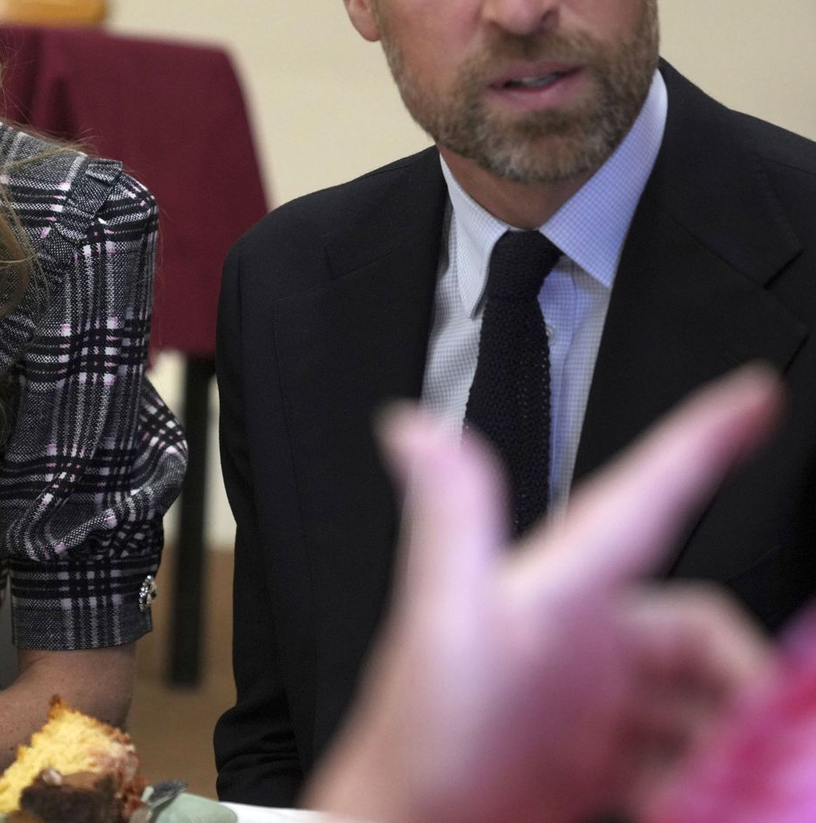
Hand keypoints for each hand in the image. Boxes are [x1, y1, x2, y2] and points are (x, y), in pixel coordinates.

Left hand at [304, 365, 779, 822]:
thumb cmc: (423, 733)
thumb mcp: (443, 617)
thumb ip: (448, 522)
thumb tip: (411, 423)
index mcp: (564, 587)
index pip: (646, 496)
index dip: (702, 439)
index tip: (755, 393)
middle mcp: (584, 638)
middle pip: (704, 636)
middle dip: (746, 685)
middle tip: (763, 745)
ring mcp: (591, 704)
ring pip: (702, 707)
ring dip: (727, 747)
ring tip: (726, 789)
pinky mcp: (594, 763)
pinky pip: (681, 764)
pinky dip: (702, 786)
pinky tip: (694, 805)